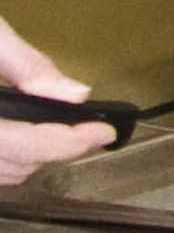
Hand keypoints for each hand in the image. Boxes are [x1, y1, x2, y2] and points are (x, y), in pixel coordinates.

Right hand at [0, 15, 109, 183]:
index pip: (23, 146)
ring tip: (52, 130)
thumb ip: (27, 65)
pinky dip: (5, 160)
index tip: (104, 132)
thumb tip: (75, 95)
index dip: (70, 144)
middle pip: (14, 167)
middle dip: (54, 148)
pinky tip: (15, 136)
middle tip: (84, 126)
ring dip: (29, 158)